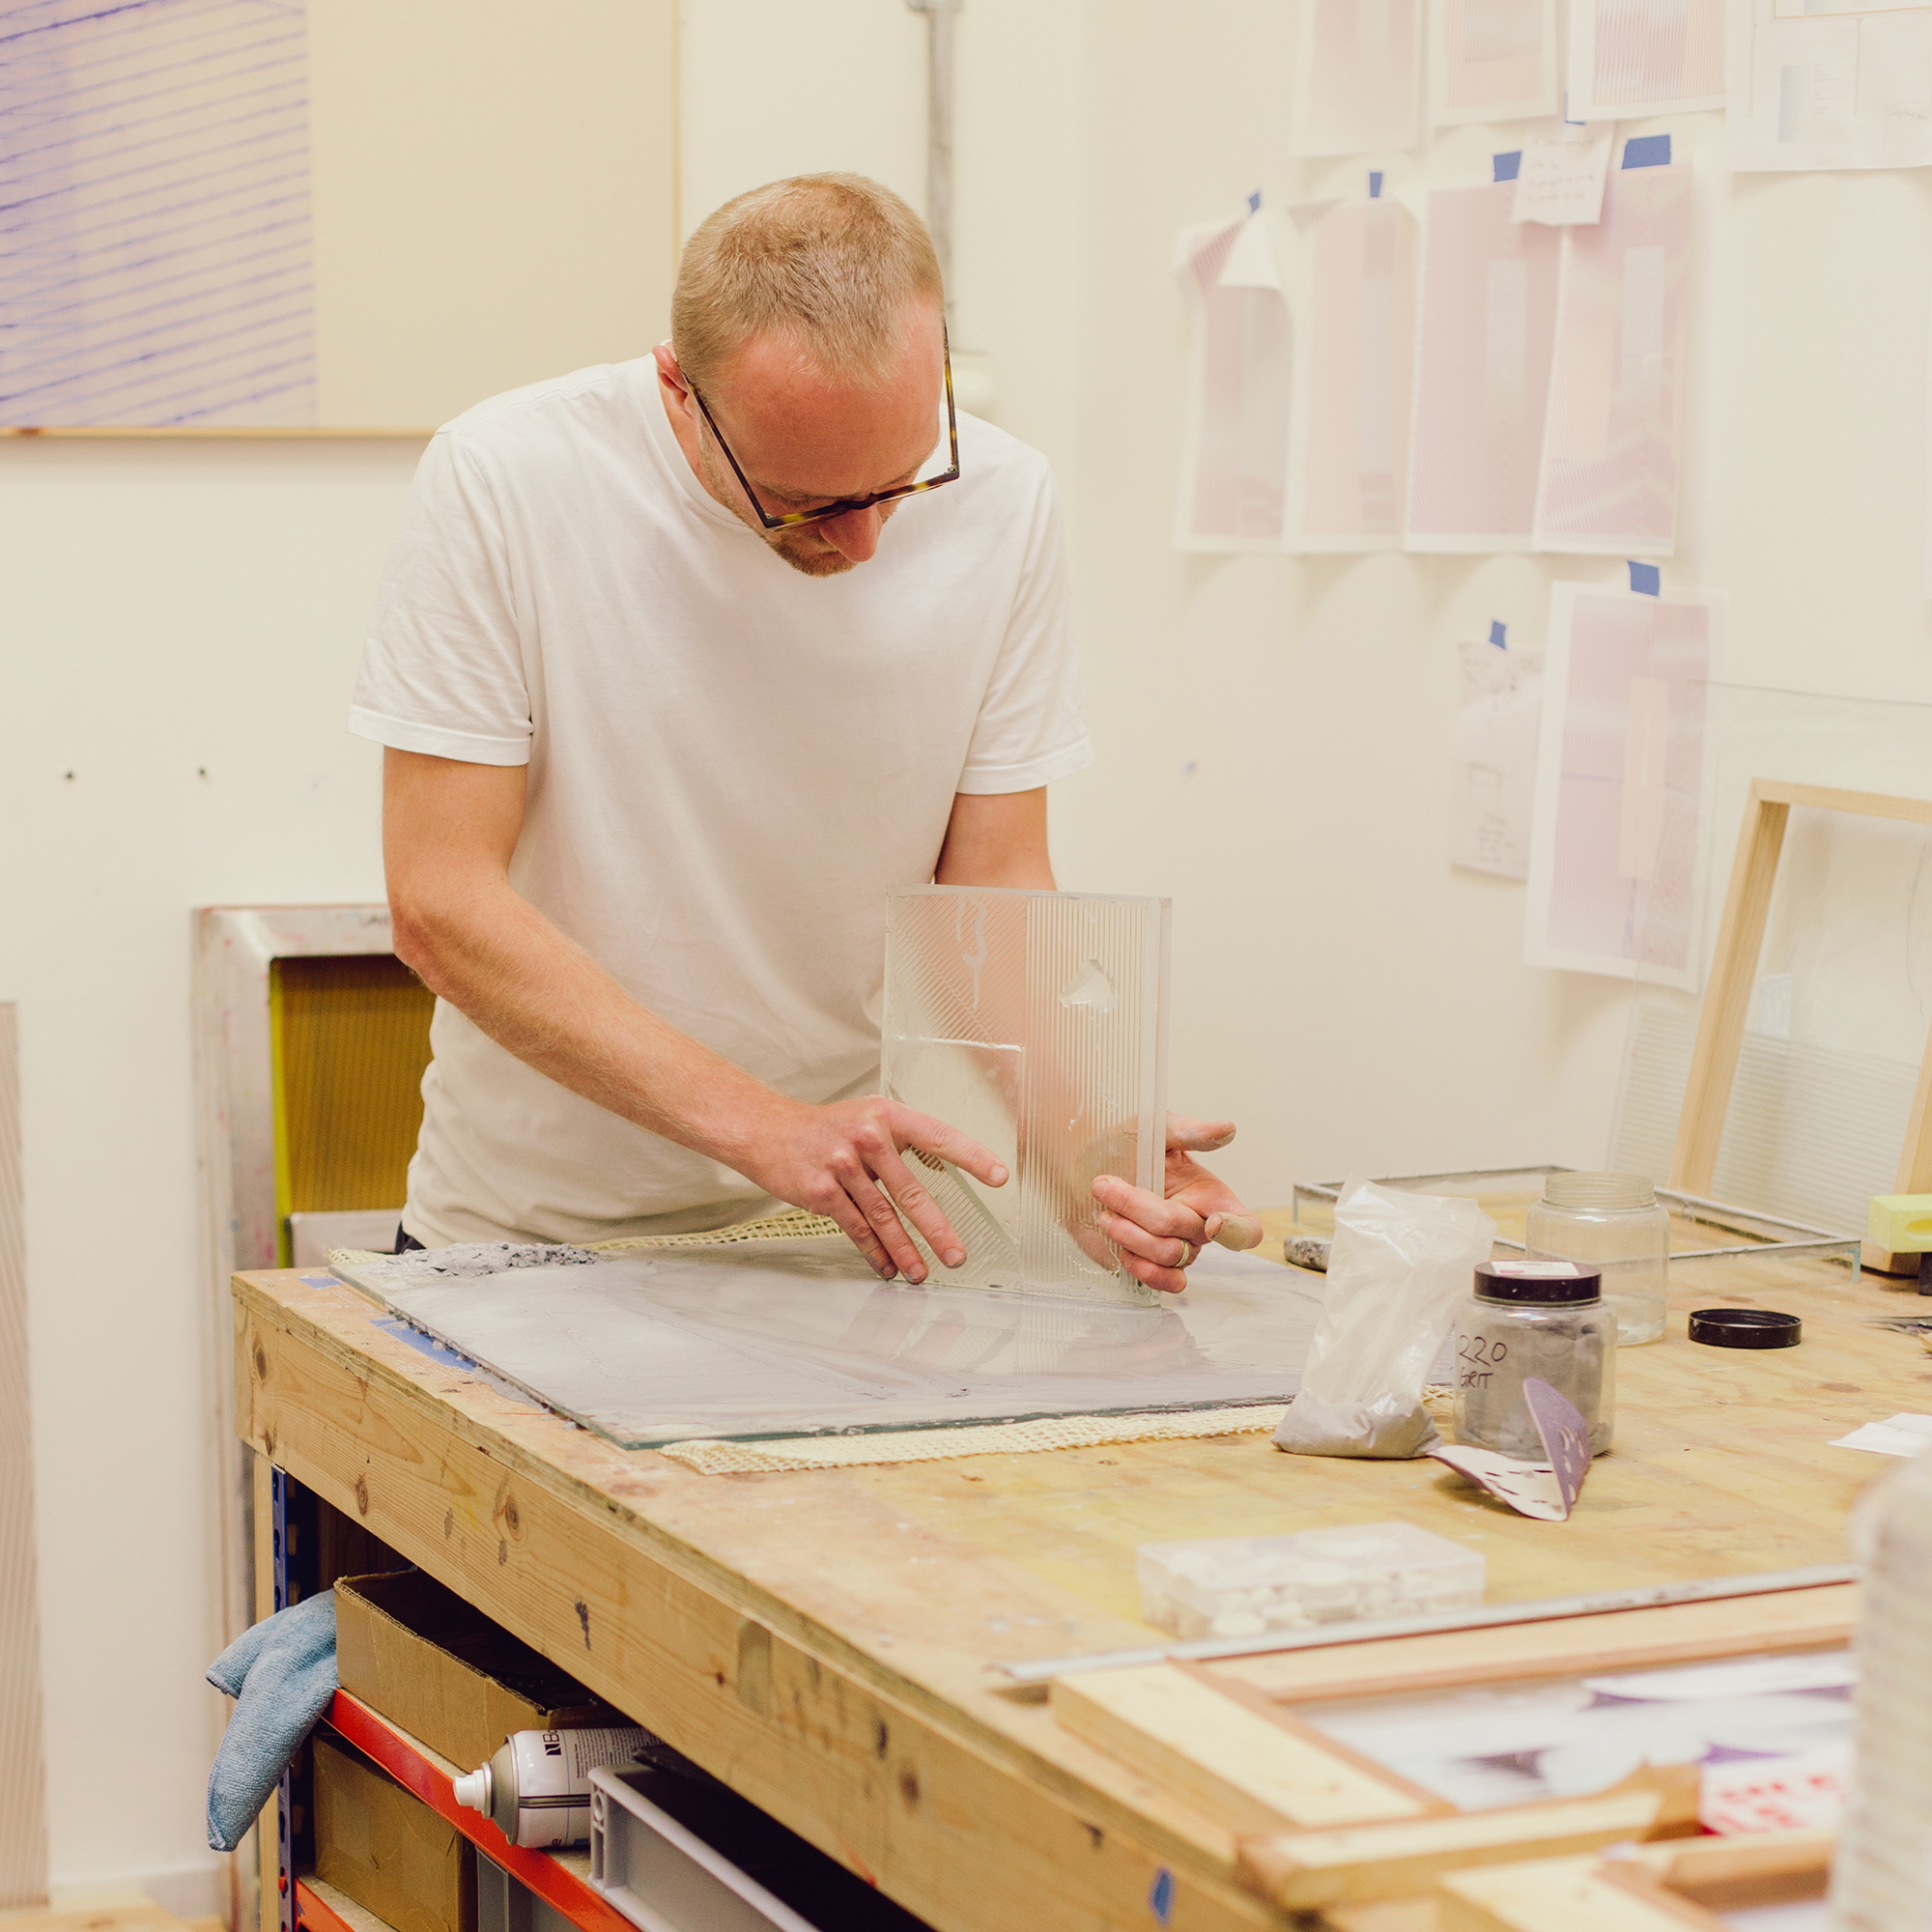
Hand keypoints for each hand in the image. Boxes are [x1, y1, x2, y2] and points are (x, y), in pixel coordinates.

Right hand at [735, 1095, 1006, 1283]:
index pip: (938, 1136)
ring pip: (884, 1217)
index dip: (972, 1157)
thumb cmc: (827, 1127)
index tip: (1000, 1177)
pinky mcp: (822, 1191)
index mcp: (888, 1115)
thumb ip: (903, 1142)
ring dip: (907, 1251)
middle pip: (912, 1192)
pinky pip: (856, 1228)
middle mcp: (868, 1138)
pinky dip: (875, 1252)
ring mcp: (843, 1165)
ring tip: (925, 1272)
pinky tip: (889, 1267)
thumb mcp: (869, 1118)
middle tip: (958, 1255)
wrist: (768, 1130)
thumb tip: (945, 1168)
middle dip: (938, 1230)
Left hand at [1090, 1113, 1263, 1294]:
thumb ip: (1191, 1131)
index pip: (1245, 1225)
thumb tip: (1227, 1129)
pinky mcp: (1152, 1265)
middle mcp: (1198, 1227)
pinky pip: (1164, 1282)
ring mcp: (1176, 1248)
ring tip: (1105, 1211)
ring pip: (1167, 1256)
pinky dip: (1143, 1269)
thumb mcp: (1157, 1128)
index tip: (1213, 1222)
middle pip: (1183, 1232)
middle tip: (1105, 1185)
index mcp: (1210, 1195)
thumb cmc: (1125, 1145)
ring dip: (1128, 1232)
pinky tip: (1122, 1248)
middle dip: (1137, 1207)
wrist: (1081, 1166)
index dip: (1237, 1230)